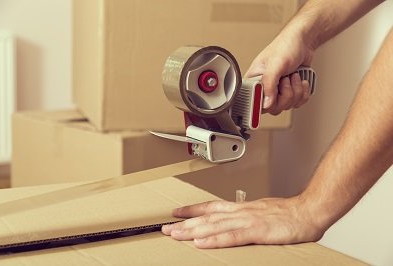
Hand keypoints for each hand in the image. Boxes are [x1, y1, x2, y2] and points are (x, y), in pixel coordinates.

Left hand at [162, 197, 324, 248]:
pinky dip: (215, 240)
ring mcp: (247, 221)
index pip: (211, 207)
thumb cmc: (288, 213)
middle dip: (185, 223)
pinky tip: (202, 243)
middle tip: (166, 228)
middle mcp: (240, 212)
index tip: (177, 212)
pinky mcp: (257, 232)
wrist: (308, 211)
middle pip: (207, 217)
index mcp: (241, 208)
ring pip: (214, 226)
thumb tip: (233, 221)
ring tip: (175, 235)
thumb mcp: (261, 211)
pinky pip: (232, 237)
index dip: (192, 209)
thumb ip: (246, 216)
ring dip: (193, 231)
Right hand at [245, 29, 314, 114]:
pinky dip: (303, 93)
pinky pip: (297, 104)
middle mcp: (264, 88)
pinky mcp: (290, 93)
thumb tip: (266, 104)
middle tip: (286, 79)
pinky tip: (300, 81)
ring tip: (293, 76)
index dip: (267, 101)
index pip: (255, 103)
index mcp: (253, 81)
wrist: (303, 42)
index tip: (275, 93)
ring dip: (296, 91)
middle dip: (286, 94)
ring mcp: (277, 92)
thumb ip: (268, 84)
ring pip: (287, 106)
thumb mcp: (275, 64)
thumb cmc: (285, 46)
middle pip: (273, 108)